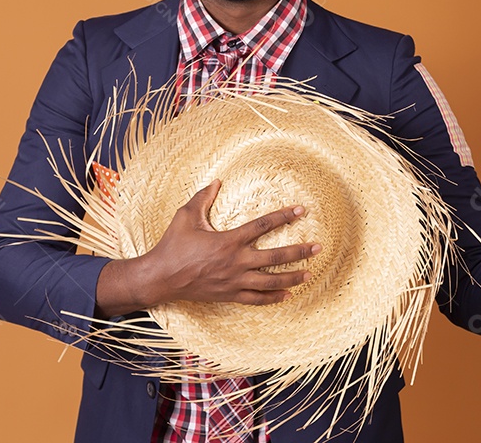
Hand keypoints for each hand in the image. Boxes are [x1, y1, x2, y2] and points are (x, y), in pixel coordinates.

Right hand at [96, 179, 319, 317]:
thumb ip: (203, 197)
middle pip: (275, 257)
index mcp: (229, 240)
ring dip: (292, 277)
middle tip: (318, 248)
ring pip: (270, 281)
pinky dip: (273, 298)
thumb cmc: (173, 244)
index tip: (301, 210)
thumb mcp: (186, 216)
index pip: (263, 225)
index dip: (284, 216)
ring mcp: (234, 281)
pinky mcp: (229, 295)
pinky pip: (256, 299)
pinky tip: (287, 295)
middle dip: (299, 251)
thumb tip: (217, 181)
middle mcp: (236, 262)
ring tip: (309, 273)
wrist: (161, 277)